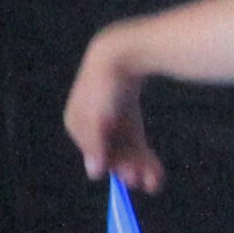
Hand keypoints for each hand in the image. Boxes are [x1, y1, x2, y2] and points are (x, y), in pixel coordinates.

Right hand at [61, 32, 161, 187]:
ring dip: (139, 167)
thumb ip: (96, 145)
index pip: (95, 155)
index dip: (113, 168)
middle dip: (129, 170)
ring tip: (156, 181)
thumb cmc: (105, 83)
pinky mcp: (126, 114)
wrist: (124, 49)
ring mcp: (110, 120)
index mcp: (77, 124)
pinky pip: (134, 141)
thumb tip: (94, 174)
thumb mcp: (97, 116)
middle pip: (111, 155)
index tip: (132, 180)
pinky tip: (156, 170)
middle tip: (147, 183)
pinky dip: (143, 155)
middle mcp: (92, 126)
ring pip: (125, 152)